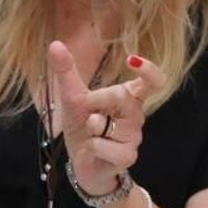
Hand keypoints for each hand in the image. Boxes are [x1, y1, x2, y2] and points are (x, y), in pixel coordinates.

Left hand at [46, 42, 166, 196]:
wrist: (81, 163)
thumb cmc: (82, 128)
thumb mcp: (71, 98)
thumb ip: (66, 72)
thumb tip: (55, 44)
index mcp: (129, 98)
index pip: (153, 82)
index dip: (148, 70)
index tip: (132, 59)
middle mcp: (136, 116)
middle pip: (123, 96)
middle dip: (98, 99)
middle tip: (88, 110)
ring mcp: (134, 137)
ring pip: (111, 123)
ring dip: (91, 126)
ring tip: (91, 133)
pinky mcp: (127, 157)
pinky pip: (105, 145)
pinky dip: (92, 145)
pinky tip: (92, 149)